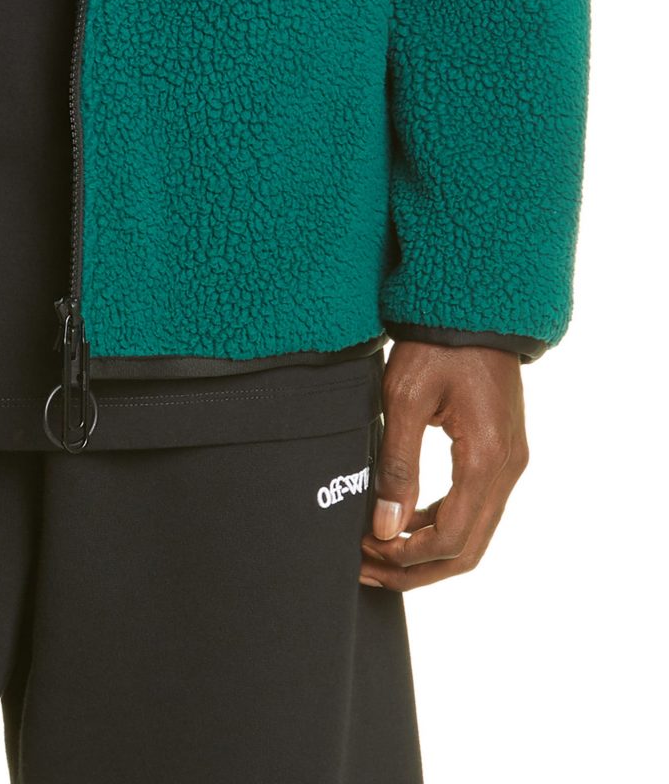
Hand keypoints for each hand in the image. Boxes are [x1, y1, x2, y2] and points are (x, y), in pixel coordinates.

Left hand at [360, 341, 528, 590]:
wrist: (473, 306)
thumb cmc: (436, 345)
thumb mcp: (404, 399)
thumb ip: (398, 466)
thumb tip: (386, 529)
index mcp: (486, 458)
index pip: (450, 538)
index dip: (406, 557)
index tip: (364, 551)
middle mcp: (508, 469)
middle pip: (467, 549)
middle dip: (416, 568)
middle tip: (367, 568)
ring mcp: (510, 463)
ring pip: (475, 534)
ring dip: (428, 552)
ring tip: (378, 551)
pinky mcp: (502, 454)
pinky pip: (477, 509)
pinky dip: (442, 526)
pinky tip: (405, 524)